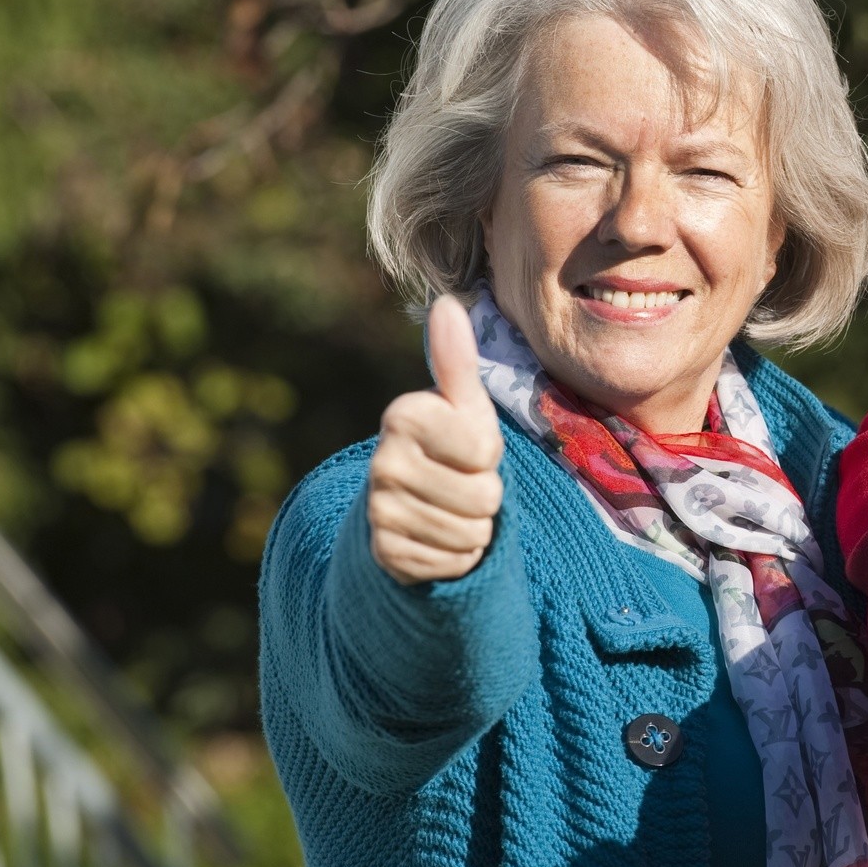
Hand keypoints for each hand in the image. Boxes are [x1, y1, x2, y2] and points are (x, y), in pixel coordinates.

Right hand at [366, 295, 505, 584]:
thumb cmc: (452, 445)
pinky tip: (439, 536)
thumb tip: (446, 303)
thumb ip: (457, 360)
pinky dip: (456, 556)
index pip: (484, 450)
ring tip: (452, 509)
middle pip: (483, 497)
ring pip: (470, 533)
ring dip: (473, 527)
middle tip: (461, 483)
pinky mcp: (384, 553)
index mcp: (403, 415)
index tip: (468, 449)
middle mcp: (382, 462)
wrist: (416, 505)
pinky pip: (451, 563)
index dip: (489, 454)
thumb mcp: (464, 405)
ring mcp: (378, 510)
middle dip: (485, 496)